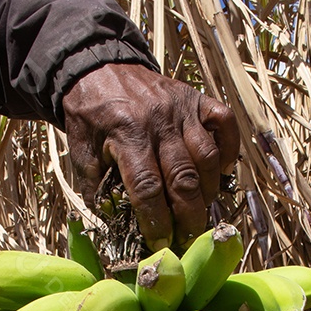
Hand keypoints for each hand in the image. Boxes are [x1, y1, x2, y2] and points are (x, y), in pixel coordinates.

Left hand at [63, 64, 238, 249]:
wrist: (98, 68)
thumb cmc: (90, 117)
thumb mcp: (80, 153)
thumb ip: (96, 189)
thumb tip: (117, 227)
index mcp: (126, 134)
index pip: (147, 187)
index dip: (157, 221)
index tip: (161, 243)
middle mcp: (158, 121)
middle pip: (184, 178)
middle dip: (189, 217)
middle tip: (188, 238)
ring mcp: (181, 108)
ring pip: (207, 157)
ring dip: (208, 190)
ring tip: (201, 209)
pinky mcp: (196, 98)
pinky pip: (224, 122)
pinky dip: (229, 148)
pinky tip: (223, 171)